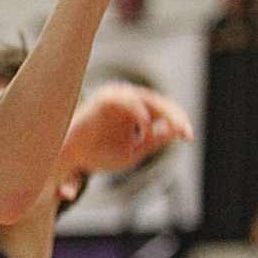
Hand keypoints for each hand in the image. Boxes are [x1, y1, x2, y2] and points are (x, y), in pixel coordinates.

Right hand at [62, 83, 192, 175]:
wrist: (69, 159)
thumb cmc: (97, 155)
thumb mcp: (133, 153)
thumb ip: (153, 142)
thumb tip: (174, 130)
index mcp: (135, 112)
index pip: (162, 111)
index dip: (178, 122)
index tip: (188, 138)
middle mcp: (127, 101)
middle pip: (159, 102)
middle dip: (175, 116)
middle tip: (186, 133)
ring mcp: (115, 98)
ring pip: (147, 98)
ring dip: (163, 112)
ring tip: (173, 130)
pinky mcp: (103, 99)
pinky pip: (127, 100)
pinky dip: (139, 112)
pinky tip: (146, 128)